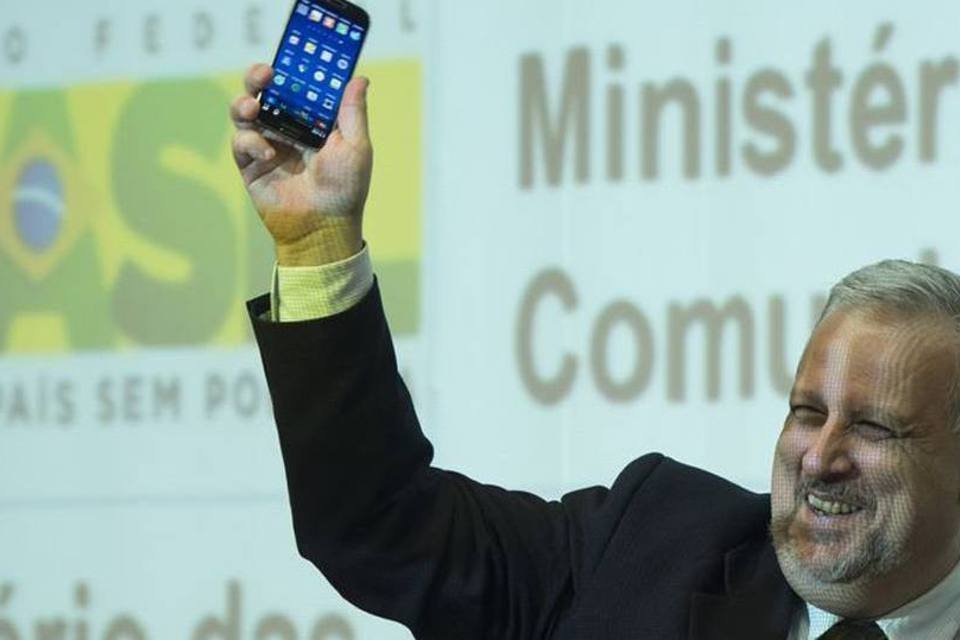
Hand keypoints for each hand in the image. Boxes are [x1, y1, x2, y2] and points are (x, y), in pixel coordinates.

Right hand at [230, 63, 372, 264]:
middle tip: (264, 73)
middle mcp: (287, 129)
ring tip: (252, 107)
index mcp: (313, 121)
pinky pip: (241, 142)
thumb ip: (352, 112)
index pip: (298, 87)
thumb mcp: (356, 147)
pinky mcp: (250, 165)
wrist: (323, 228)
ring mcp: (267, 145)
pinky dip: (250, 142)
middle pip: (266, 92)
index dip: (292, 70)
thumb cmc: (346, 189)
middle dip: (259, 77)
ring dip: (244, 103)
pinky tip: (269, 153)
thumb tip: (358, 78)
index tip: (291, 55)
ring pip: (245, 111)